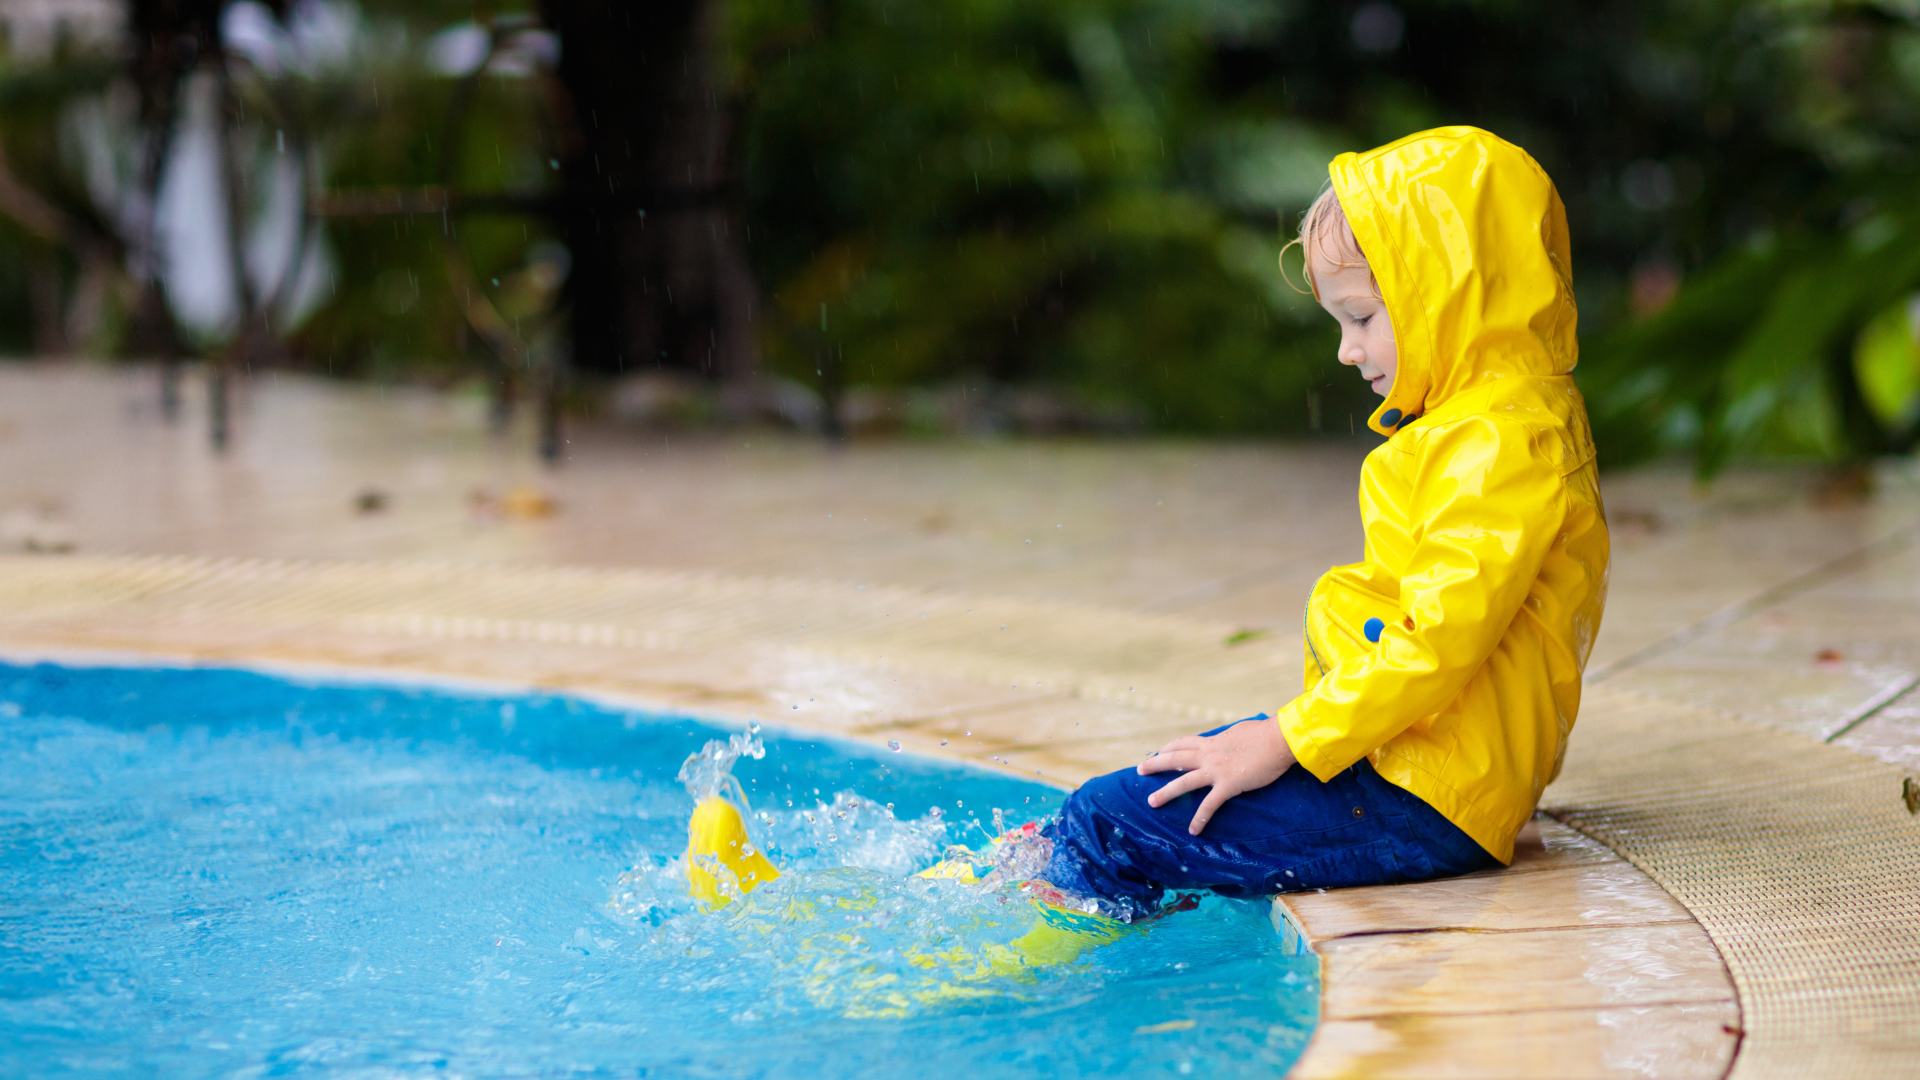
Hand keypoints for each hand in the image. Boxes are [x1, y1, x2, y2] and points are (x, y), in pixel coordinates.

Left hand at [1137, 719, 1296, 835]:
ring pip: (1183, 782)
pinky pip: (1209, 805)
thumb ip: (1232, 738)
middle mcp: (1209, 755)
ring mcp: (1216, 770)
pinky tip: (1193, 830)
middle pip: (1175, 758)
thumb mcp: (1241, 732)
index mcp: (1213, 742)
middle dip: (1155, 764)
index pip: (1184, 743)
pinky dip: (1200, 818)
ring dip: (1166, 793)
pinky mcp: (1228, 785)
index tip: (1159, 752)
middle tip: (1140, 770)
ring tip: (1151, 802)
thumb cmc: (1266, 733)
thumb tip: (1234, 738)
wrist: (1279, 739)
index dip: (1169, 748)